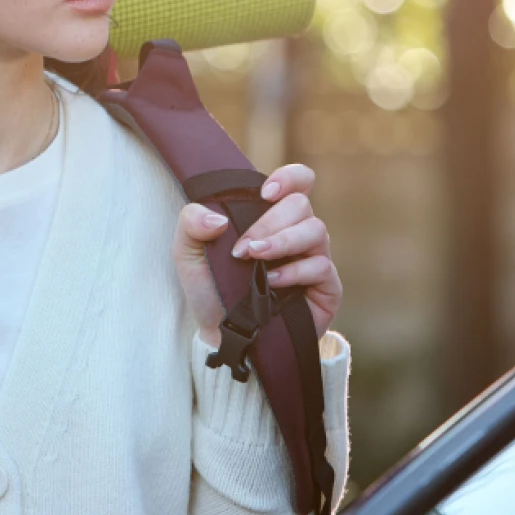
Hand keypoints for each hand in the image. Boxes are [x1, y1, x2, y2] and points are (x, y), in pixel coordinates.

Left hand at [172, 163, 341, 348]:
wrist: (223, 337)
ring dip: (282, 241)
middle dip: (269, 223)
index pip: (299, 182)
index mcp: (273, 217)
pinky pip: (321, 267)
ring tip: (256, 259)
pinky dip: (295, 271)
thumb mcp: (188, 255)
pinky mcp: (326, 287)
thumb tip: (216, 217)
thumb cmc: (211, 290)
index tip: (265, 193)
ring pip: (316, 230)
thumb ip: (190, 224)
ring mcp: (315, 259)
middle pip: (301, 204)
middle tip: (243, 248)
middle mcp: (298, 233)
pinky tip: (272, 283)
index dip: (289, 178)